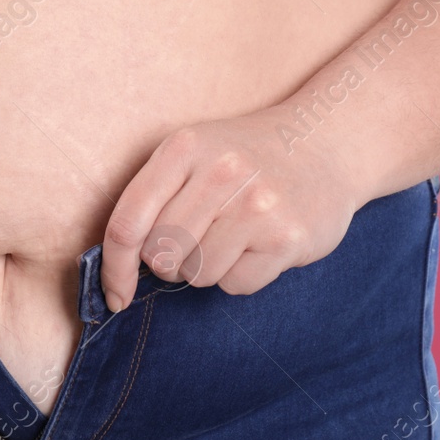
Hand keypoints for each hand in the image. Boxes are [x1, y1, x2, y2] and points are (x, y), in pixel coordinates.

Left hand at [100, 109, 363, 312]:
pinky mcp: (287, 237)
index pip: (127, 223)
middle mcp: (220, 172)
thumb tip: (118, 272)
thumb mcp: (194, 155)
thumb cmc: (245, 158)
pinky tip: (261, 243)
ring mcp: (256, 205)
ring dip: (209, 267)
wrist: (326, 143)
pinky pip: (236, 284)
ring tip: (235, 233)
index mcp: (183, 148)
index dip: (114, 269)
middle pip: (160, 256)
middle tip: (201, 236)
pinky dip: (242, 275)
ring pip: (197, 274)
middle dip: (172, 261)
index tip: (115, 296)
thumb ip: (154, 198)